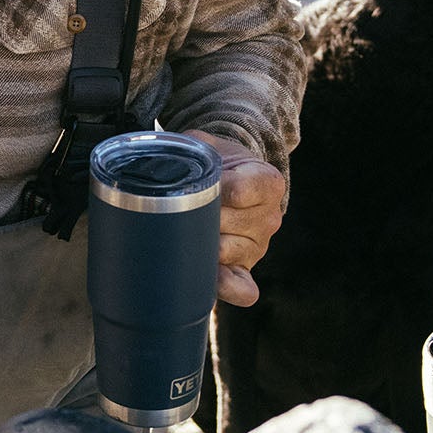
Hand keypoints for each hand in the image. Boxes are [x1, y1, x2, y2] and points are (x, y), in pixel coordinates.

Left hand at [182, 129, 285, 307]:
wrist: (233, 181)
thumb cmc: (218, 163)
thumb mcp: (210, 145)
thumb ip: (192, 147)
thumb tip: (163, 163)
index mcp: (267, 182)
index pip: (241, 190)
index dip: (215, 189)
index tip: (199, 184)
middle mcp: (269, 217)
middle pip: (228, 223)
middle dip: (198, 217)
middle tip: (177, 209)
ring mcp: (258, 246)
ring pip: (225, 251)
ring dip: (200, 244)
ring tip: (182, 232)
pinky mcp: (245, 269)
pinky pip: (243, 288)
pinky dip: (226, 287)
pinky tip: (209, 280)